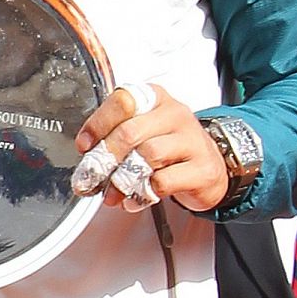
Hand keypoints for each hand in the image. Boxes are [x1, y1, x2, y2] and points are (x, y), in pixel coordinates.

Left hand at [75, 85, 228, 211]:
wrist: (212, 166)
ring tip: (112, 192)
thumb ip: (116, 134)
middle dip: (105, 158)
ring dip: (122, 178)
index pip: (122, 101)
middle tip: (91, 176)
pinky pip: (163, 182)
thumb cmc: (170, 145)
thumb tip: (87, 153)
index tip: (84, 145)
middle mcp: (175, 114)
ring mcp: (192, 141)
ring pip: (147, 155)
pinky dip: (142, 194)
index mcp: (155, 98)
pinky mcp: (202, 169)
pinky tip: (134, 199)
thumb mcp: (144, 130)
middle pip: (130, 132)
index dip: (98, 124)